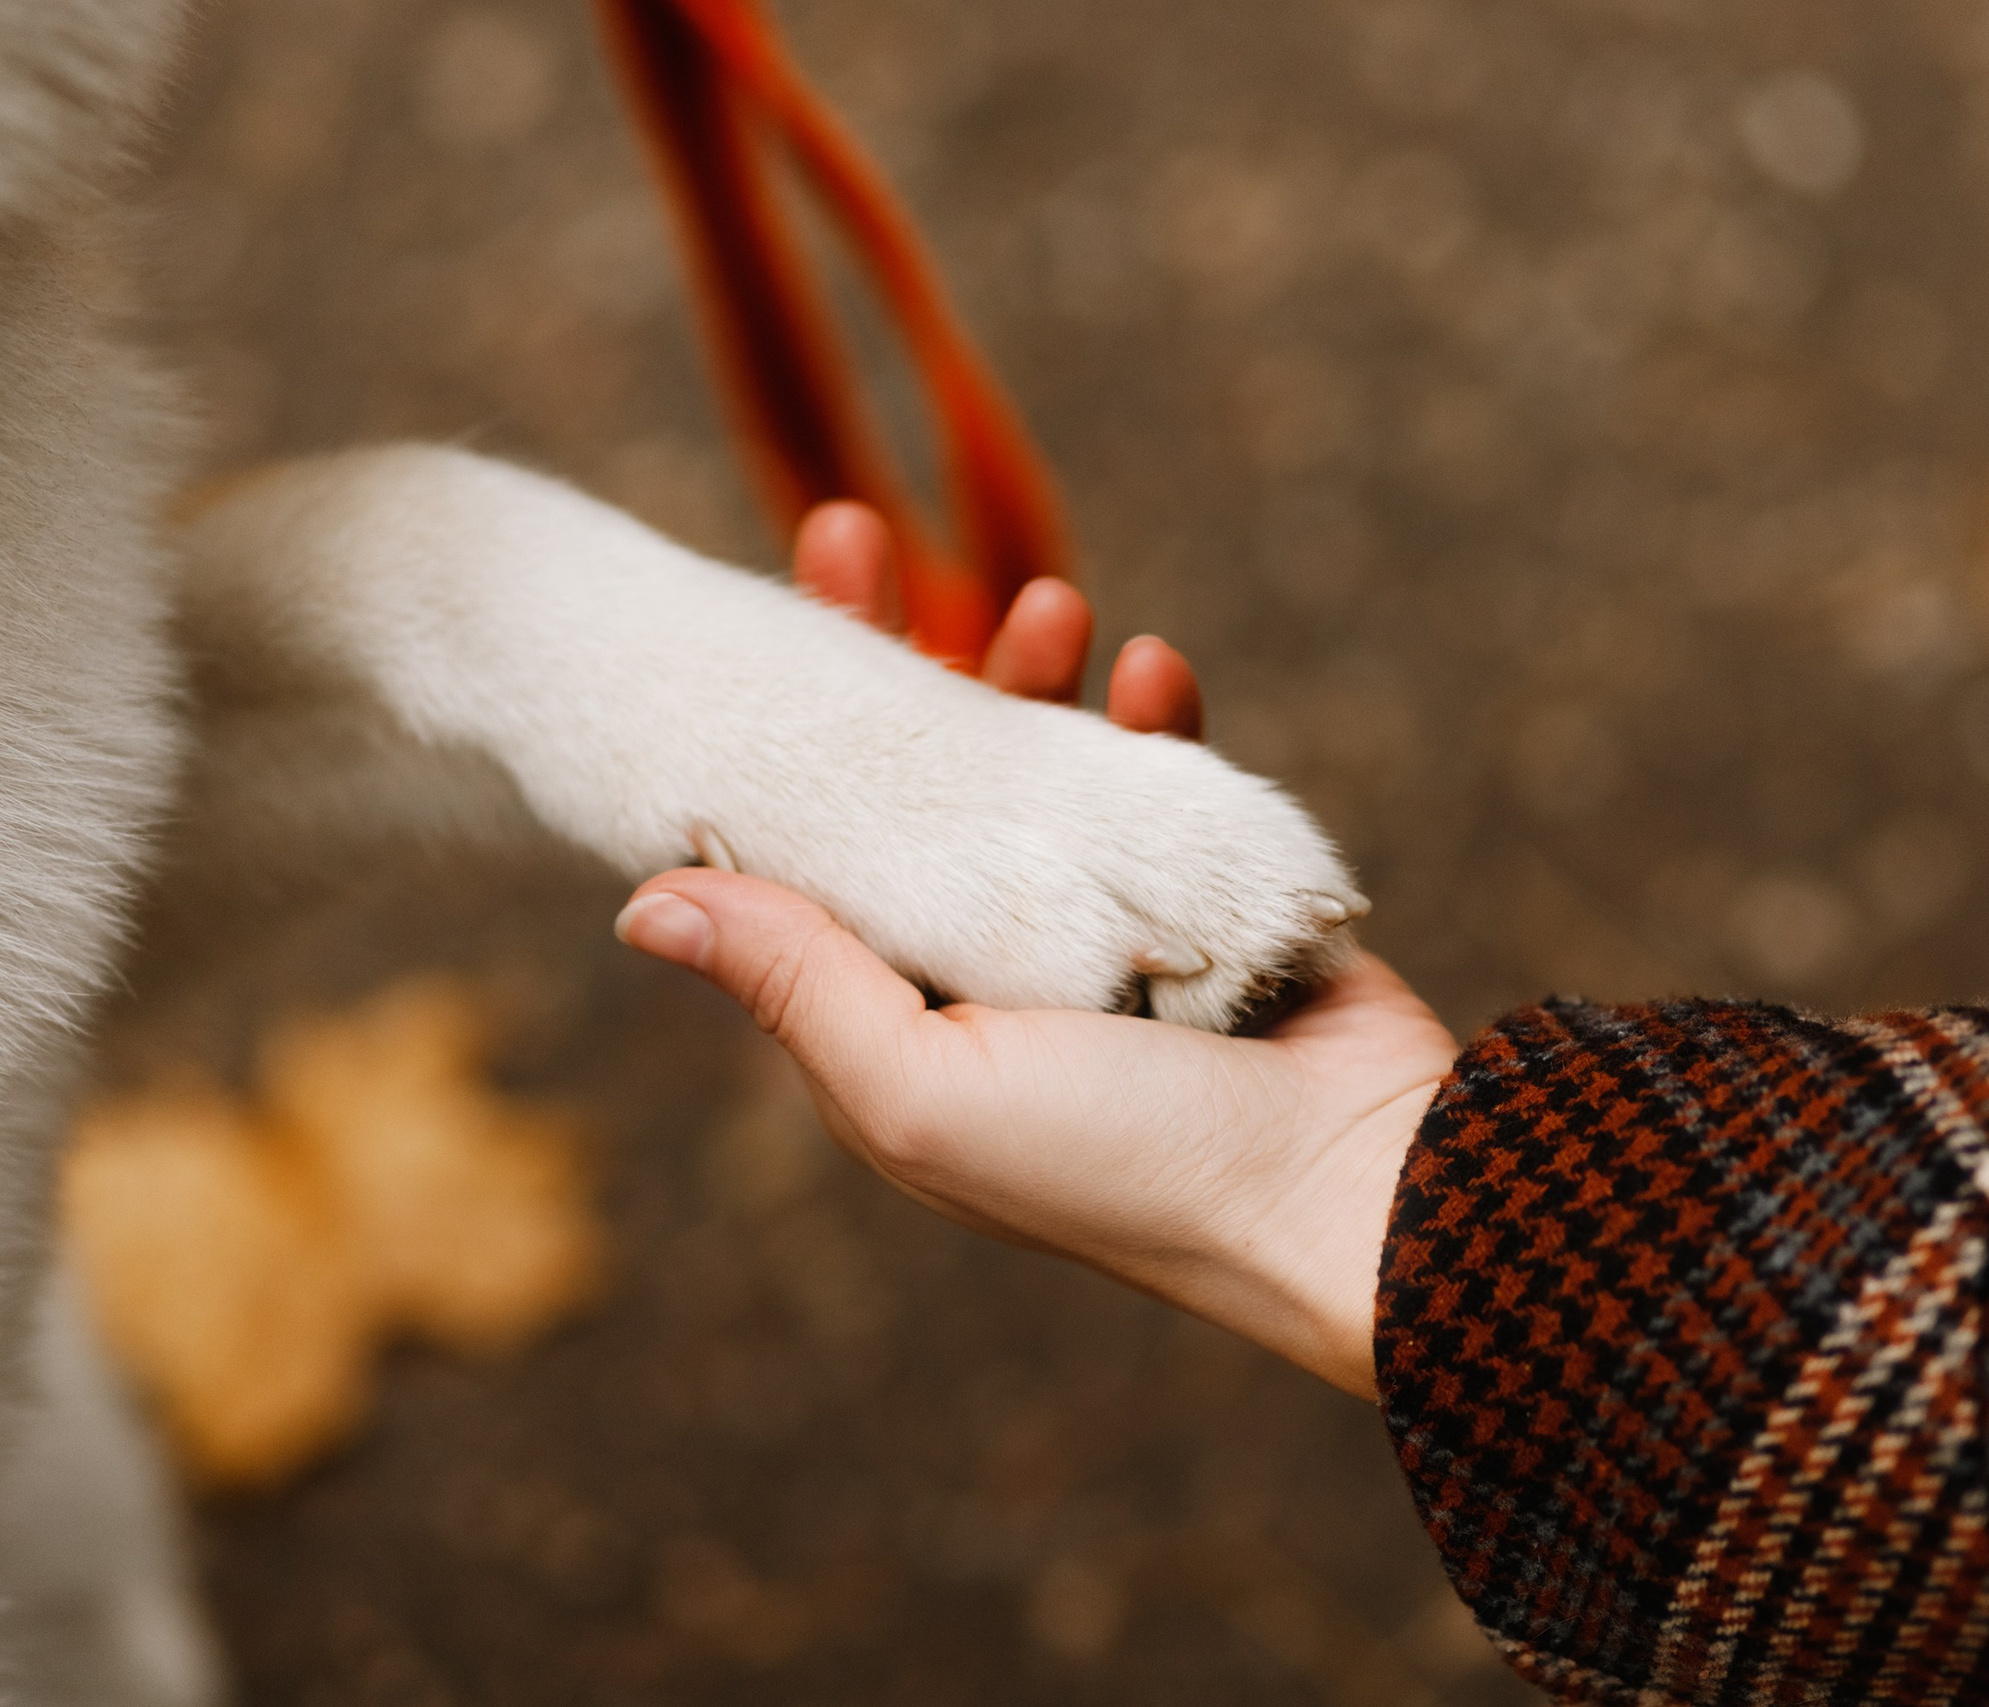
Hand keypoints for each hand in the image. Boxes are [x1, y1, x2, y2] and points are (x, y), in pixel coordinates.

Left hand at [615, 505, 1455, 1398]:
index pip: (805, 853)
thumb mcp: (918, 1086)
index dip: (772, 737)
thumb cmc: (1120, 1165)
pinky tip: (1157, 670)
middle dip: (884, 660)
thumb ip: (791, 984)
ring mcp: (1099, 928)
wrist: (1351, 1193)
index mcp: (893, 1018)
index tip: (754, 625)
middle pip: (905, 786)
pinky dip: (1156, 720)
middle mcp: (982, 967)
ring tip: (1051, 604)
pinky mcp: (1207, 897)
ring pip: (1032, 766)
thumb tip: (637, 900)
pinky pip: (1162, 781)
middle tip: (852, 531)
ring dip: (1028, 673)